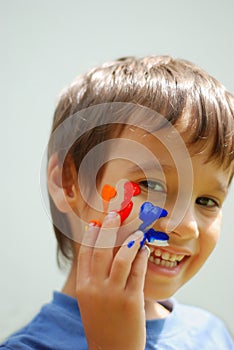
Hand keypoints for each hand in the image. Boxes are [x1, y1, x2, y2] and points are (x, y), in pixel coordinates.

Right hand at [76, 212, 148, 349]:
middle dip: (109, 229)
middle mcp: (96, 288)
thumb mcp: (91, 301)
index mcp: (84, 287)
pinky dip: (141, 257)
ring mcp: (113, 294)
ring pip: (121, 258)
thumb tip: (103, 252)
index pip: (85, 254)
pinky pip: (138, 272)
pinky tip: (144, 249)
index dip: (92, 235)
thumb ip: (94, 278)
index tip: (97, 221)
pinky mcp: (132, 300)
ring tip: (136, 232)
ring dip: (130, 241)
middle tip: (115, 215)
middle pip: (101, 250)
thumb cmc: (102, 324)